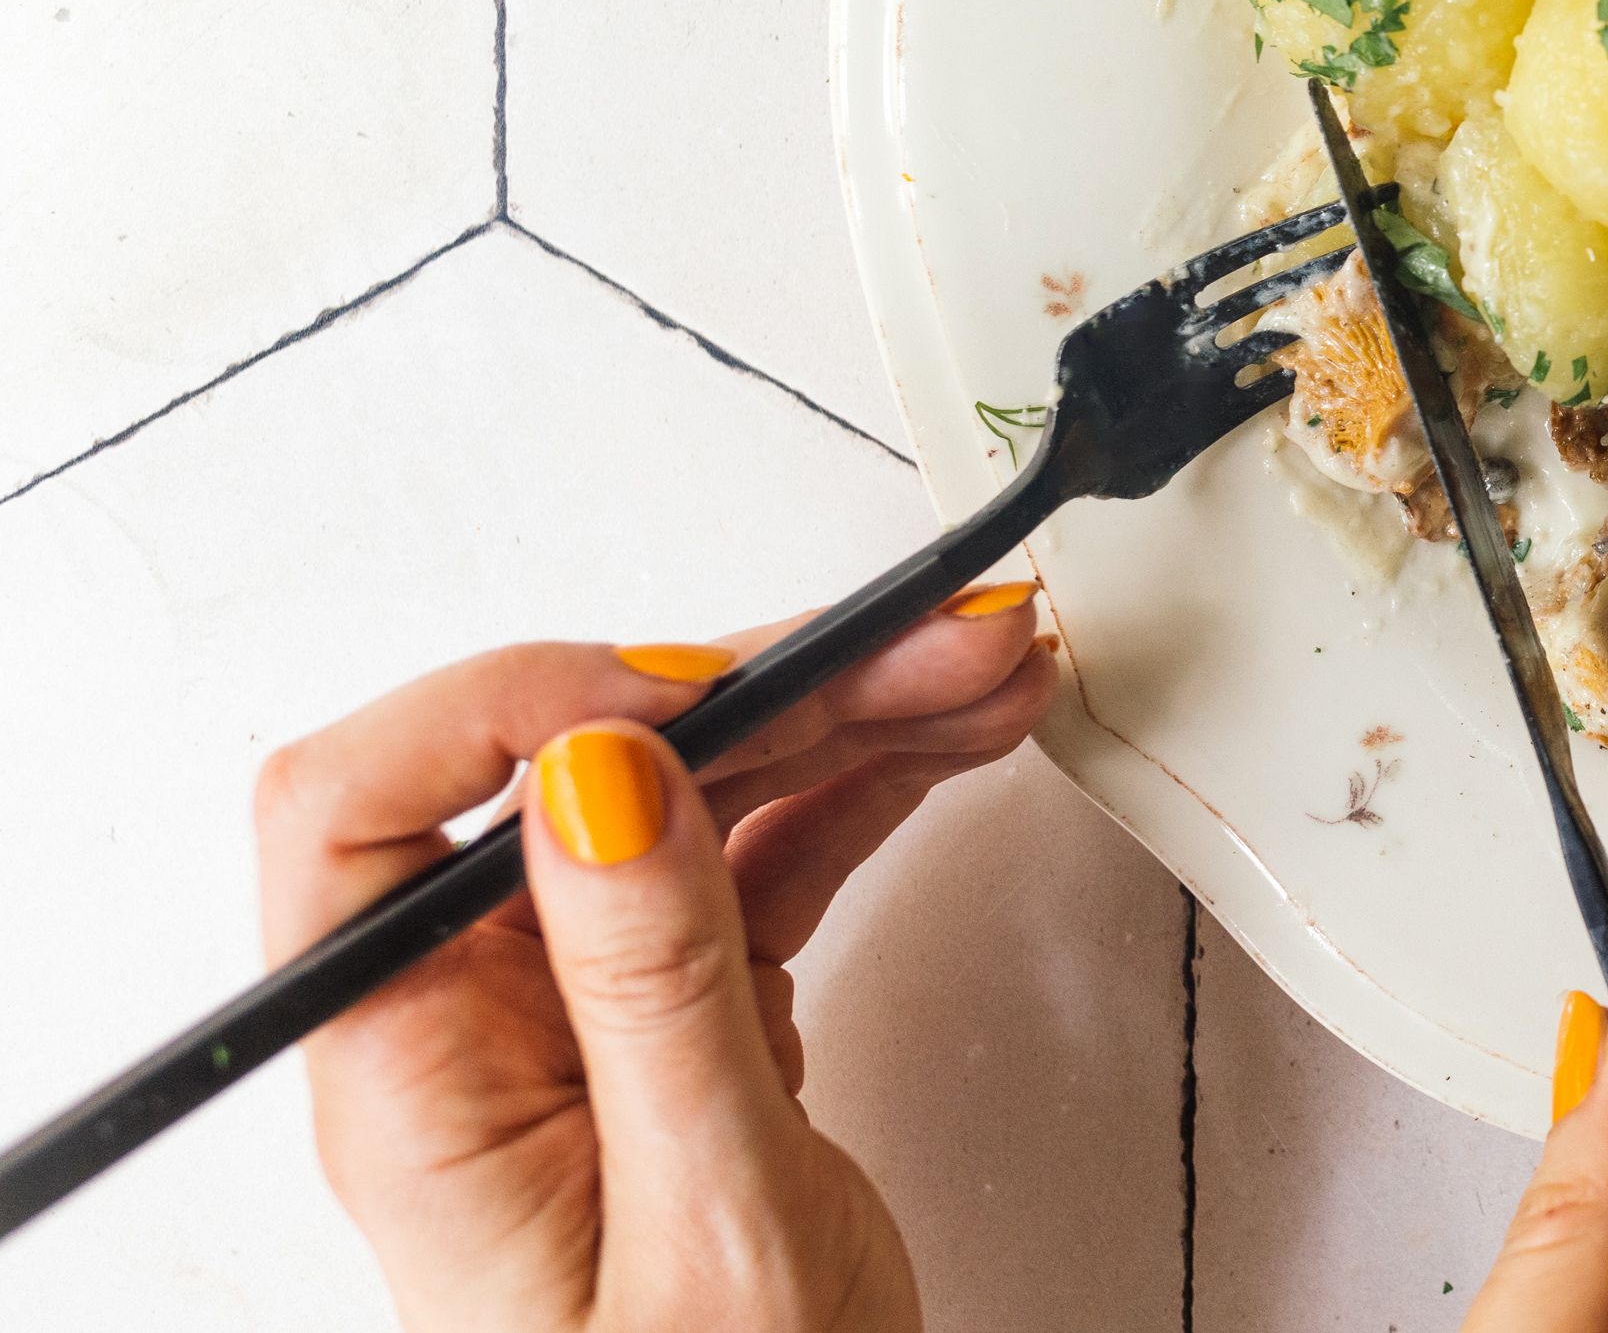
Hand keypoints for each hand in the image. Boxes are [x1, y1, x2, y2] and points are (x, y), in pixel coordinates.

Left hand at [257, 592, 1057, 1332]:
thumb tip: (595, 775)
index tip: (690, 688)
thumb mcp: (706, 1225)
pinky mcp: (680, 1041)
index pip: (361, 820)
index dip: (510, 710)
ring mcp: (579, 1037)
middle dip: (756, 685)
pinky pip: (754, 868)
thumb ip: (654, 988)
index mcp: (418, 1086)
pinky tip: (940, 749)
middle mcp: (477, 1043)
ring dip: (840, 718)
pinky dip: (857, 793)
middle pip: (573, 782)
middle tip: (924, 650)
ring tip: (977, 672)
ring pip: (686, 806)